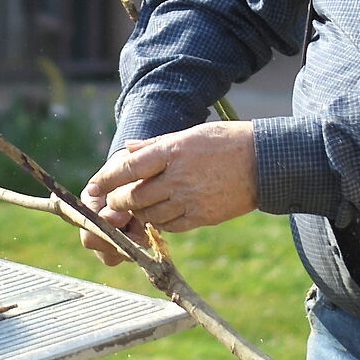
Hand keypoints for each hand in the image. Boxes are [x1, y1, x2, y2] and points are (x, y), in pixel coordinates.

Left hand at [79, 123, 257, 263]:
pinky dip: (159, 223)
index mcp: (173, 151)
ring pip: (149, 215)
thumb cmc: (225, 142)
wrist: (265, 162)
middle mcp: (178, 176)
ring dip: (138, 213)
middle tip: (115, 200)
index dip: (106, 179)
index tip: (94, 186)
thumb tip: (127, 149)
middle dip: (118, 201)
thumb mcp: (189, 133)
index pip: (128, 168)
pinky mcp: (202, 216)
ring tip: (138, 207)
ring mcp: (190, 199)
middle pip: (134, 197)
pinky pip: (170, 226)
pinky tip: (160, 214)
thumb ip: (156, 145)